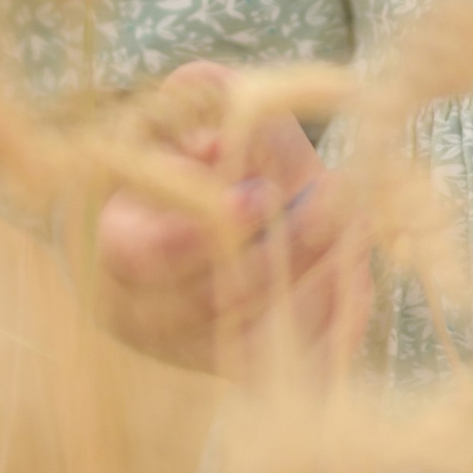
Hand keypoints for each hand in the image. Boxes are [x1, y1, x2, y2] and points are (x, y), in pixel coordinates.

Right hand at [96, 61, 364, 375]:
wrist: (214, 203)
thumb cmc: (201, 151)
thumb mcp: (194, 109)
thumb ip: (202, 100)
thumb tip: (217, 143)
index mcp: (116, 243)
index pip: (147, 254)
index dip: (205, 230)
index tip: (264, 193)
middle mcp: (143, 313)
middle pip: (212, 301)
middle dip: (282, 249)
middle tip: (335, 197)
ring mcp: (191, 352)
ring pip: (256, 341)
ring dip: (316, 284)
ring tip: (356, 227)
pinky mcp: (243, 373)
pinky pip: (289, 369)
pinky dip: (331, 327)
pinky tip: (357, 275)